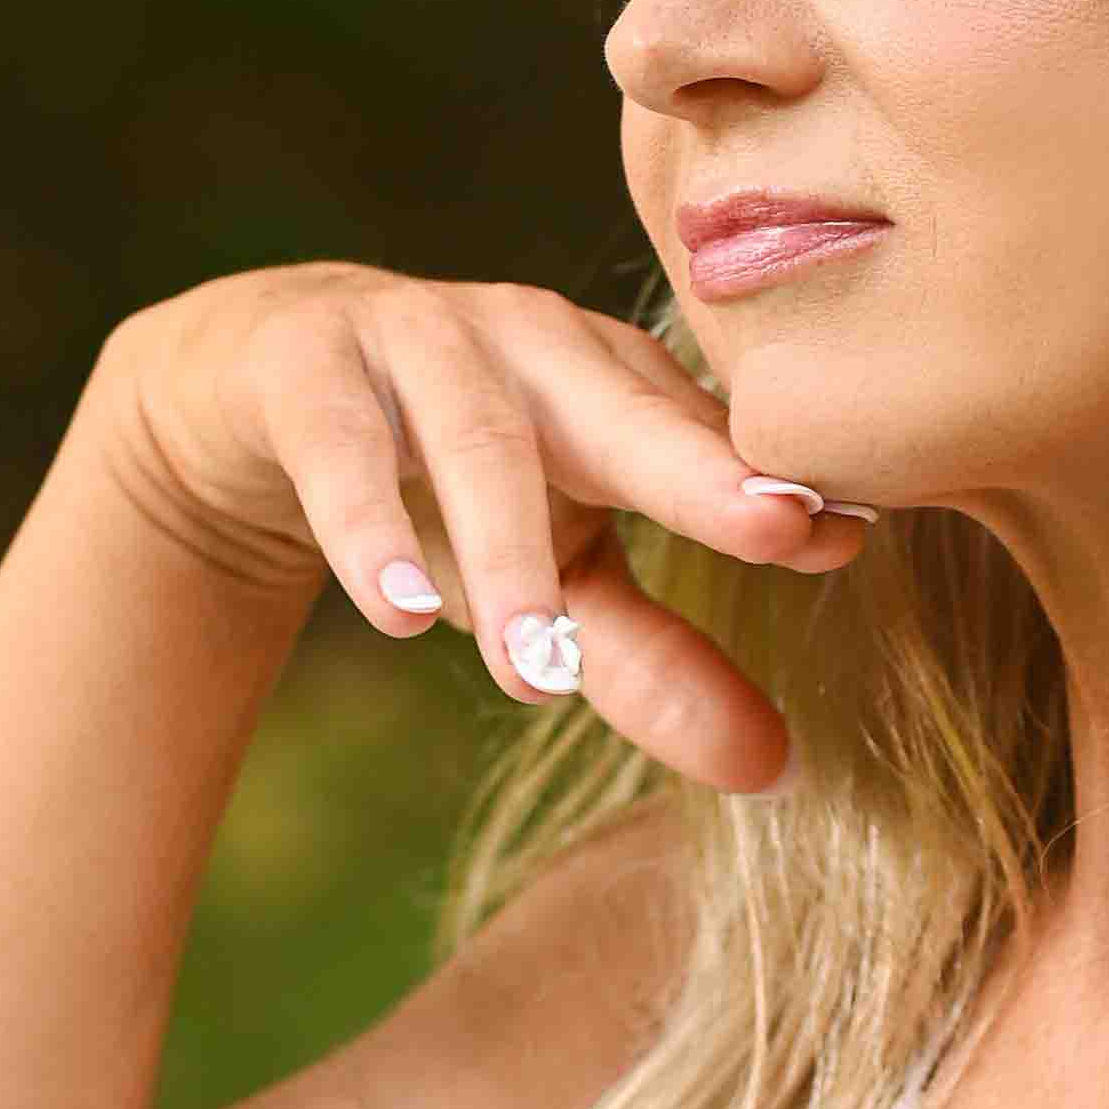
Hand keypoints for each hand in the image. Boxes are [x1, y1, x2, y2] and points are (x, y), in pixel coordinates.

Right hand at [92, 265, 872, 793]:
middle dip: (700, 470)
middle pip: (624, 410)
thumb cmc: (451, 482)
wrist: (263, 390)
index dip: (773, 483)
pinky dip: (365, 525)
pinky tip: (398, 612)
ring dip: (508, 553)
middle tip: (778, 530)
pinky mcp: (307, 366)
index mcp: (619, 382)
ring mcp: (419, 338)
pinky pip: (339, 443)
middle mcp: (535, 342)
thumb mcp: (556, 576)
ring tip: (530, 667)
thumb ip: (656, 662)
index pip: (710, 437)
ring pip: (476, 438)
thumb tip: (776, 770)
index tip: (846, 539)